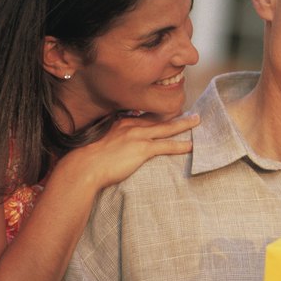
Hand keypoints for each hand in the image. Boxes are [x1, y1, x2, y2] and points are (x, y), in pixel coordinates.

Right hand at [58, 113, 199, 189]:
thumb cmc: (88, 160)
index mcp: (121, 123)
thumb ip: (113, 139)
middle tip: (191, 113)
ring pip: (167, 128)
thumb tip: (120, 147)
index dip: (160, 115)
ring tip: (197, 122)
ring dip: (184, 125)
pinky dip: (180, 146)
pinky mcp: (142, 149)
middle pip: (159, 119)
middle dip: (177, 115)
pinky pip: (167, 146)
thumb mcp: (102, 143)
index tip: (171, 113)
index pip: (145, 116)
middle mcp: (131, 125)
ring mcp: (138, 136)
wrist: (83, 167)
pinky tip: (190, 146)